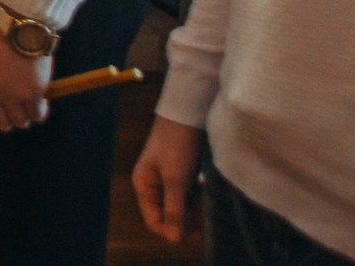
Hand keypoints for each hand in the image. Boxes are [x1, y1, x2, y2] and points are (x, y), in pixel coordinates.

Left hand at [0, 19, 52, 131]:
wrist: (19, 27)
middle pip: (2, 123)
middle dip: (10, 118)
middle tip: (18, 108)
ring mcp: (12, 96)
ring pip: (21, 122)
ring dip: (26, 114)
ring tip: (29, 101)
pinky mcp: (33, 94)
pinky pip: (38, 115)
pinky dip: (40, 110)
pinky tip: (41, 100)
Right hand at [131, 116, 204, 244]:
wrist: (187, 115)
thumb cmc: (176, 145)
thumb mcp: (176, 179)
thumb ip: (174, 210)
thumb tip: (174, 240)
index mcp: (144, 187)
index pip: (154, 222)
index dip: (172, 231)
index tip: (195, 233)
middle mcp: (153, 186)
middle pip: (169, 216)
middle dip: (187, 221)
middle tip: (207, 220)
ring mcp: (168, 181)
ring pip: (182, 207)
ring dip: (196, 210)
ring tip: (210, 205)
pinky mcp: (182, 175)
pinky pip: (189, 197)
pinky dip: (199, 199)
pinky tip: (209, 194)